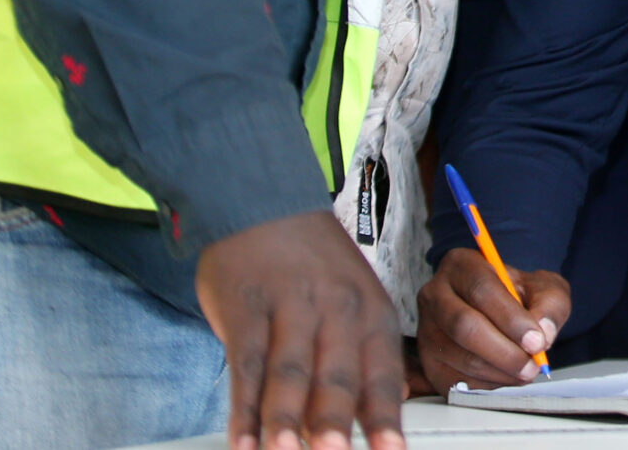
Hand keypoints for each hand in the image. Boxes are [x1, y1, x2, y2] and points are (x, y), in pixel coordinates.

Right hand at [195, 208, 407, 449]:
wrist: (264, 202)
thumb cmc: (314, 264)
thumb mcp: (355, 298)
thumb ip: (363, 357)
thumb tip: (384, 409)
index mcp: (371, 313)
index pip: (381, 376)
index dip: (385, 420)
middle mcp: (336, 311)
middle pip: (336, 376)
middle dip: (334, 422)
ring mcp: (289, 309)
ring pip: (289, 372)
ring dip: (284, 419)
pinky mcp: (246, 311)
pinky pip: (246, 365)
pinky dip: (242, 408)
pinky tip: (243, 442)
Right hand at [416, 246, 574, 391]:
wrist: (502, 311)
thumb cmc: (519, 296)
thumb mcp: (544, 288)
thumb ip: (549, 305)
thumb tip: (543, 332)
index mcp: (461, 265)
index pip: (481, 289)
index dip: (510, 319)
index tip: (536, 341)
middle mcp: (435, 294)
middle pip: (463, 326)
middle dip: (504, 352)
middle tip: (532, 365)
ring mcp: (426, 329)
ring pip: (460, 357)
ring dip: (499, 372)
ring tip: (525, 372)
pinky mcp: (427, 361)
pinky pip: (455, 380)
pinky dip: (486, 386)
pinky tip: (506, 378)